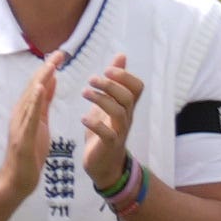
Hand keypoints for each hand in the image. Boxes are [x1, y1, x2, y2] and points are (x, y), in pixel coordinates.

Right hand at [0, 61, 63, 208]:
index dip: (48, 69)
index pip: (39, 85)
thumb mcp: (40, 122)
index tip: (60, 54)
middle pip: (34, 87)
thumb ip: (44, 103)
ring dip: (41, 80)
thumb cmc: (30, 152)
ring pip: (30, 98)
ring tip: (51, 65)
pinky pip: (29, 116)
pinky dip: (34, 102)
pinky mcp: (23, 137)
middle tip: (58, 53)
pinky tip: (40, 90)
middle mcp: (21, 114)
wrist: (17, 179)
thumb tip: (50, 81)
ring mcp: (20, 125)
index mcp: (27, 110)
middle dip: (46, 69)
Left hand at [77, 60, 149, 197]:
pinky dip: (95, 124)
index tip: (107, 70)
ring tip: (84, 92)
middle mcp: (126, 118)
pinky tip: (83, 118)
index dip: (125, 76)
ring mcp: (119, 132)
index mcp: (126, 107)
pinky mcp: (109, 145)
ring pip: (118, 112)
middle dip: (110, 85)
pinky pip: (107, 134)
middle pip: (127, 97)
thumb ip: (114, 81)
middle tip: (91, 79)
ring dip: (101, 99)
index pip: (137, 87)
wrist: (104, 164)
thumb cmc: (105, 130)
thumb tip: (121, 56)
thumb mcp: (109, 102)